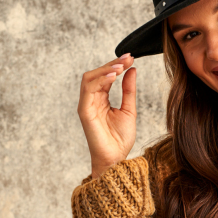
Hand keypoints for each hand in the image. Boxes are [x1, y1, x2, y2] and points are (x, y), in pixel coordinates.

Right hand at [77, 53, 136, 177]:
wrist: (115, 159)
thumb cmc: (120, 139)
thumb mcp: (129, 110)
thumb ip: (129, 90)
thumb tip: (132, 70)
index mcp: (101, 99)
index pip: (106, 76)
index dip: (117, 65)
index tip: (131, 58)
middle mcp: (91, 100)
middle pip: (97, 74)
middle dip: (112, 63)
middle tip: (127, 58)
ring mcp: (86, 105)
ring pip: (90, 78)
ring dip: (105, 69)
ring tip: (120, 66)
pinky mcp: (84, 111)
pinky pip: (88, 90)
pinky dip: (100, 80)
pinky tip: (113, 76)